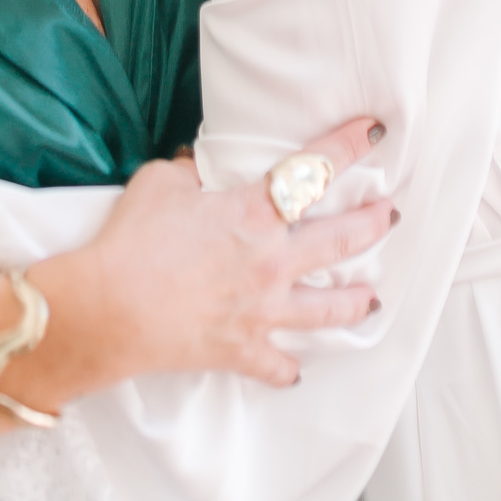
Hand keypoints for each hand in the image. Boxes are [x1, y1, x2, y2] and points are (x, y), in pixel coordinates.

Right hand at [41, 116, 391, 390]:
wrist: (109, 308)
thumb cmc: (132, 239)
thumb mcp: (161, 182)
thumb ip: (191, 173)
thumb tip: (200, 170)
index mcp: (254, 213)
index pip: (313, 169)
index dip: (346, 145)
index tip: (373, 130)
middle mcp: (271, 261)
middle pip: (341, 241)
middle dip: (373, 224)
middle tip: (391, 215)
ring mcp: (262, 310)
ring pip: (327, 310)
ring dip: (355, 302)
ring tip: (373, 298)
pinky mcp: (242, 350)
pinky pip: (277, 366)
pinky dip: (287, 369)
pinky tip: (297, 370)